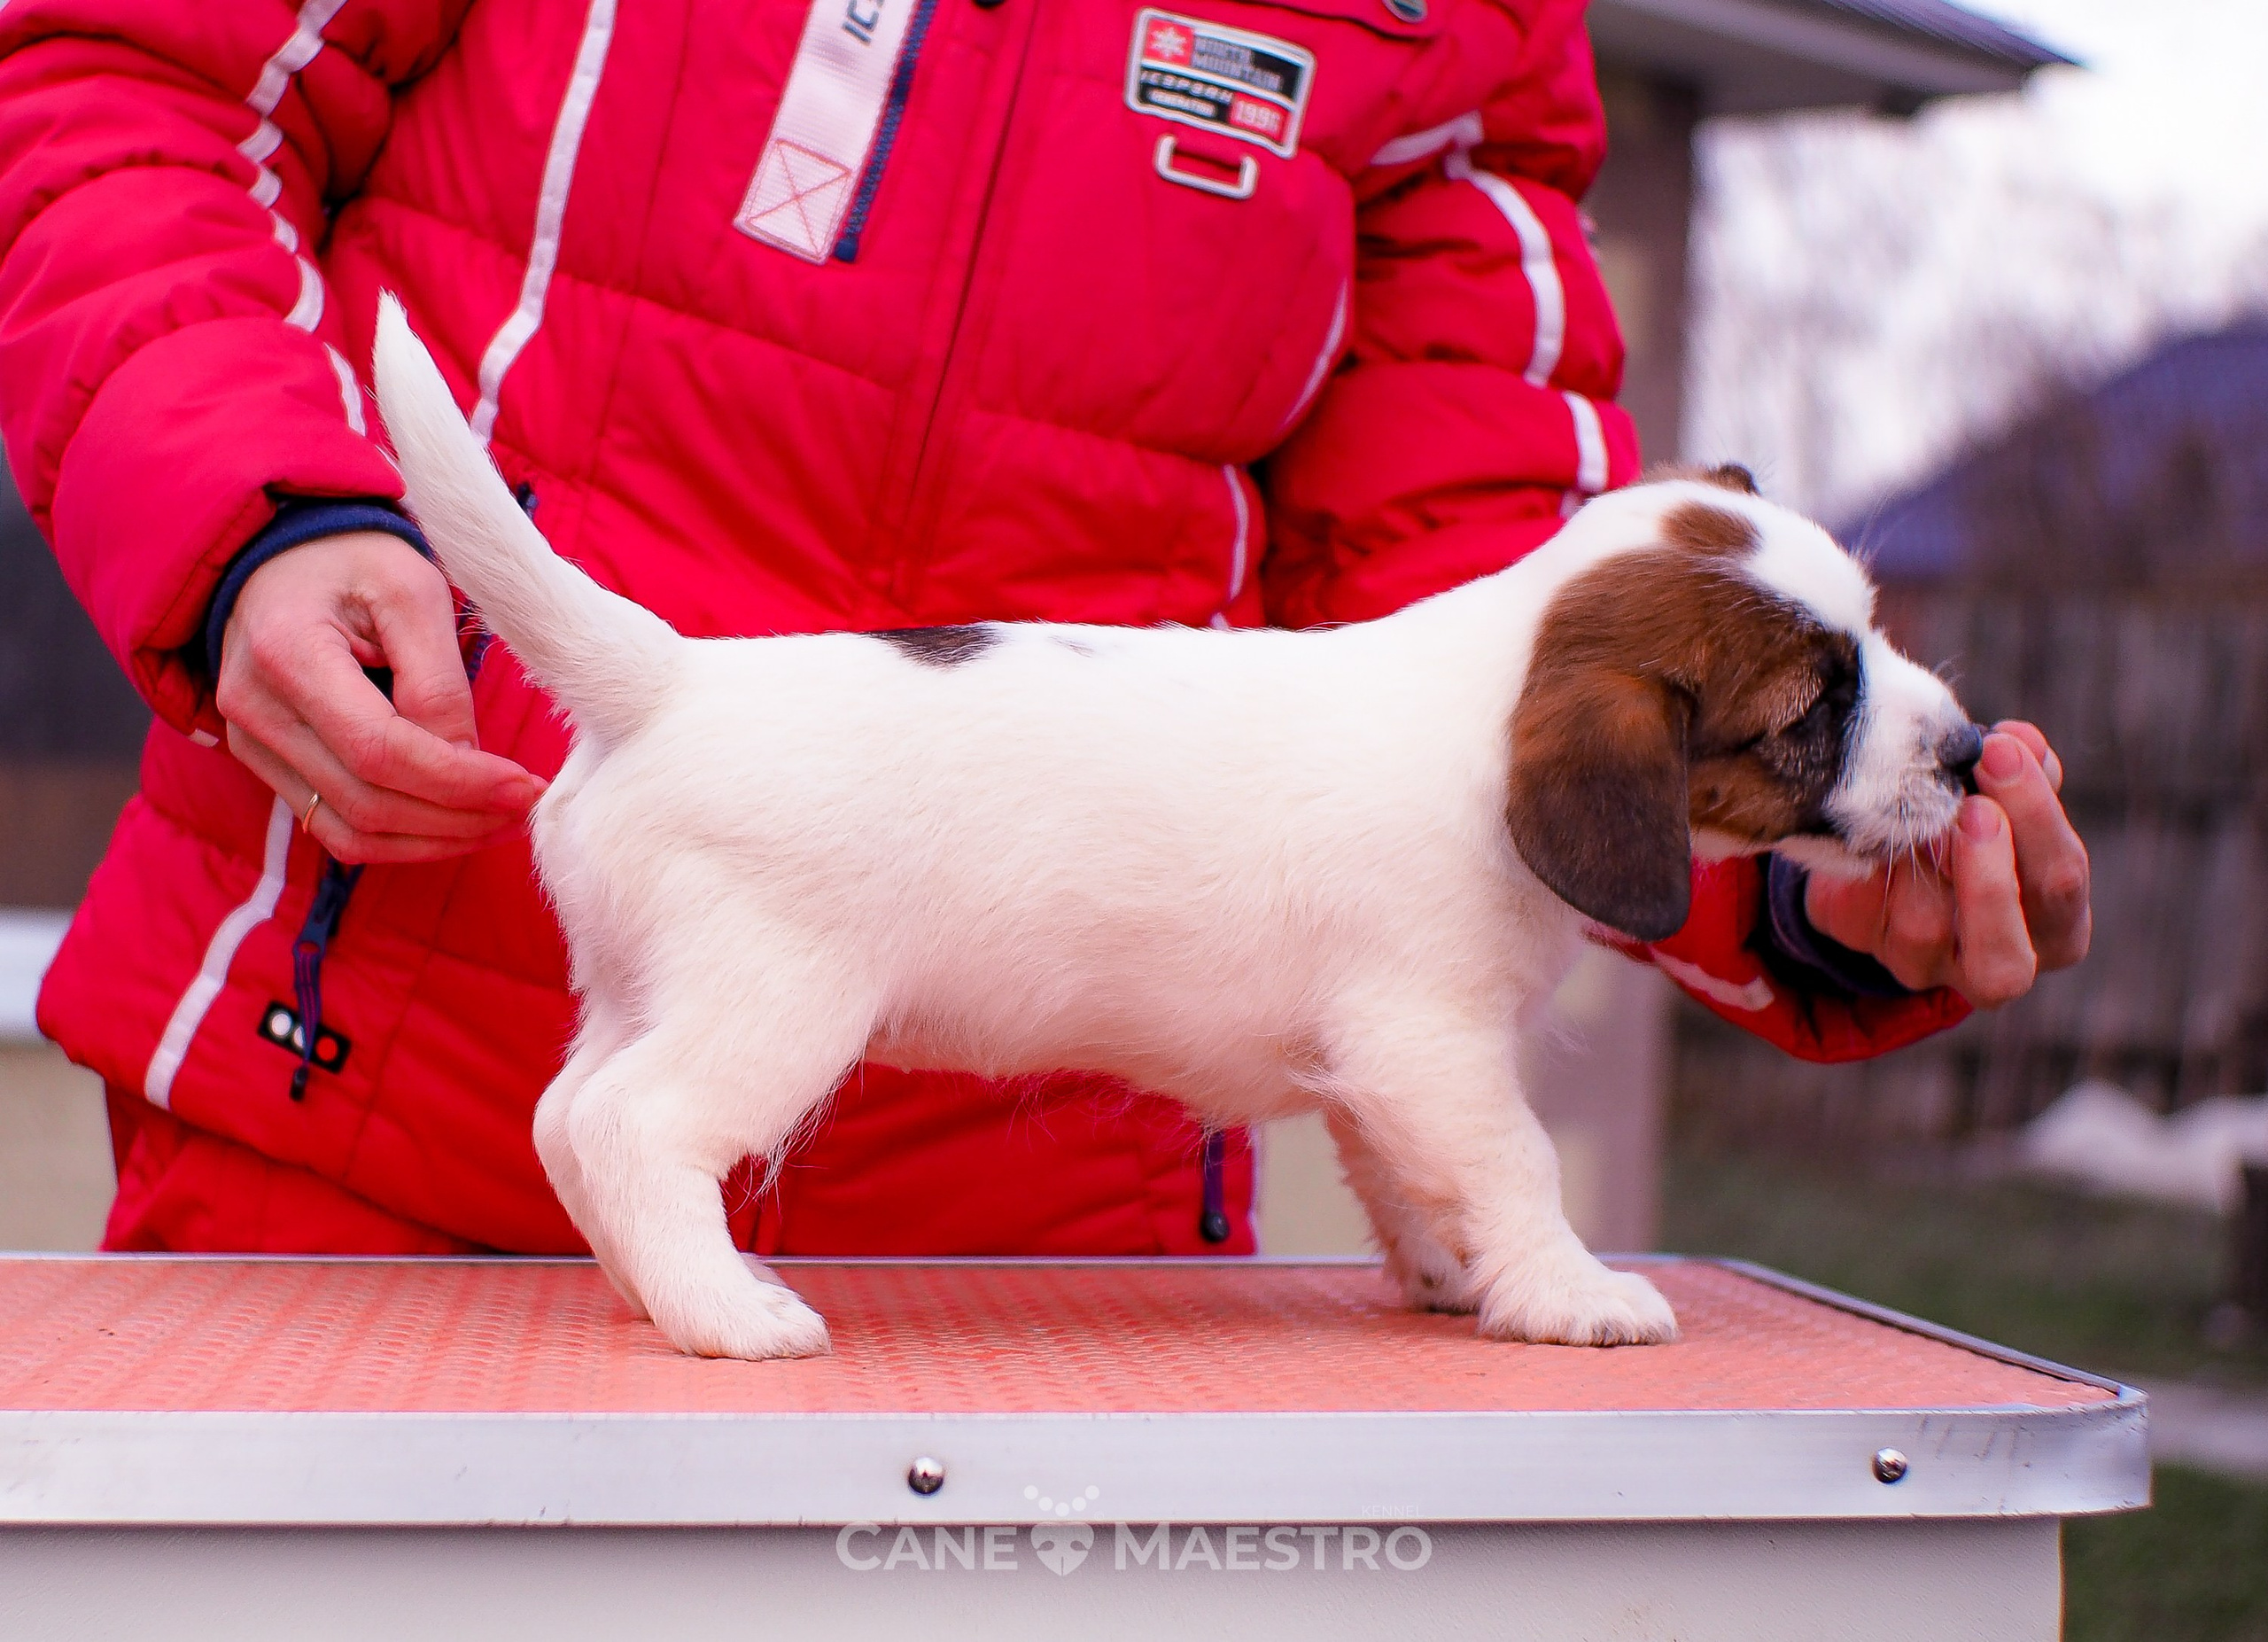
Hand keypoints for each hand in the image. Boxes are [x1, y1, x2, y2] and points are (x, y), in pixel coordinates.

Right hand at [216, 530, 544, 863]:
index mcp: (288, 652)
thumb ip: (437, 678)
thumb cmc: (352, 559)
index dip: (460, 781)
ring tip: (499, 821)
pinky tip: (452, 822)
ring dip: (434, 840)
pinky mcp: (263, 762)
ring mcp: (250, 742)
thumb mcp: (412, 590)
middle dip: (458, 817)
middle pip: (367, 801)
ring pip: (350, 831)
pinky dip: (399, 839)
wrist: (278, 555)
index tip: (526, 787)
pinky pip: (333, 827)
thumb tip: (466, 758)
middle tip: (525, 808)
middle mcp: (255, 708)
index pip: (380, 750)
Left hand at [1803, 721, 2089, 1007]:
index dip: (2035, 817)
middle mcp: (2003, 961)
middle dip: (1987, 874)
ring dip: (1914, 861)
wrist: (1888, 845)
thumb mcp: (2004, 794)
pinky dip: (1864, 864)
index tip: (2001, 750)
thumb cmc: (1972, 819)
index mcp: (2057, 922)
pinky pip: (1862, 912)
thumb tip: (2023, 740)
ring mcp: (1929, 965)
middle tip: (1969, 806)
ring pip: (1924, 929)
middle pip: (2008, 946)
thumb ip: (2024, 771)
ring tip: (1907, 806)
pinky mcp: (1868, 947)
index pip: (2062, 879)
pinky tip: (1864, 826)